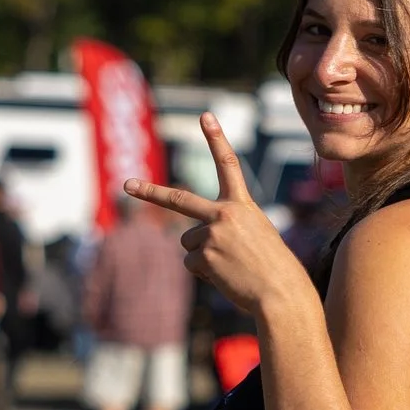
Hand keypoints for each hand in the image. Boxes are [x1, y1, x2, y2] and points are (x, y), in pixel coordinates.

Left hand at [125, 115, 312, 320]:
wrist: (282, 293)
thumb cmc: (275, 268)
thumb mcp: (257, 236)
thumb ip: (227, 229)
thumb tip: (192, 246)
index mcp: (243, 205)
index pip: (228, 164)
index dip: (216, 138)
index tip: (206, 116)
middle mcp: (225, 214)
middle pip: (179, 199)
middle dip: (150, 192)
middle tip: (127, 184)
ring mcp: (213, 234)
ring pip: (189, 243)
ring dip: (203, 256)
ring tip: (230, 266)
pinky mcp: (205, 256)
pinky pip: (192, 264)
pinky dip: (205, 273)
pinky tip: (227, 277)